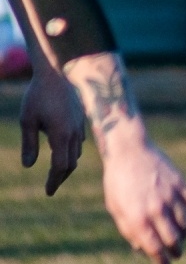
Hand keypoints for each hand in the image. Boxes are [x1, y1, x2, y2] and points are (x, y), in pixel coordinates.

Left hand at [20, 67, 83, 195]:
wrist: (57, 71)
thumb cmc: (38, 95)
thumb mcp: (27, 120)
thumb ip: (29, 144)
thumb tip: (28, 166)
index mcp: (61, 134)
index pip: (61, 166)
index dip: (54, 180)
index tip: (47, 192)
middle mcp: (74, 132)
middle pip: (71, 162)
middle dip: (61, 177)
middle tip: (51, 188)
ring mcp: (79, 125)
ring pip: (77, 152)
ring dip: (67, 164)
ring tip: (56, 172)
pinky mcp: (80, 118)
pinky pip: (79, 141)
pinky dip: (71, 151)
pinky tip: (63, 150)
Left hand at [100, 132, 185, 263]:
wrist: (129, 151)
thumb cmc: (118, 183)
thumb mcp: (116, 209)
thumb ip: (130, 229)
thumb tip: (143, 247)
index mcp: (137, 217)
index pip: (154, 247)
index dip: (161, 260)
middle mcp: (156, 209)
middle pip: (173, 238)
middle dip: (176, 250)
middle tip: (176, 253)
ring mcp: (170, 195)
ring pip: (185, 224)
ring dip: (184, 234)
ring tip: (181, 236)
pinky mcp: (181, 183)